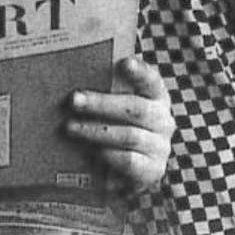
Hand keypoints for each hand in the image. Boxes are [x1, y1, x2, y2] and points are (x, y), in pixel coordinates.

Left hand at [65, 56, 174, 190]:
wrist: (126, 171)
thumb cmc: (115, 127)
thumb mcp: (115, 106)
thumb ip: (106, 90)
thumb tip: (77, 75)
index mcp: (156, 97)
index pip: (152, 80)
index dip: (139, 71)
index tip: (124, 62)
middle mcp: (163, 120)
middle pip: (135, 108)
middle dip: (101, 103)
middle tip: (74, 100)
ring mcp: (160, 147)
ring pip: (129, 136)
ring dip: (96, 131)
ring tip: (70, 127)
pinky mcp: (152, 171)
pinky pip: (129, 161)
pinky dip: (108, 155)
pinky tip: (90, 152)